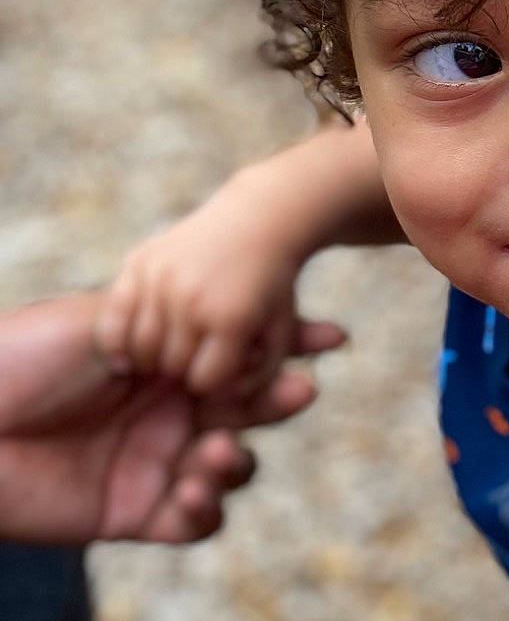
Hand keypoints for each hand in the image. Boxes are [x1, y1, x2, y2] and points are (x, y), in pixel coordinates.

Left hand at [0, 291, 342, 542]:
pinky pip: (195, 522)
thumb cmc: (15, 360)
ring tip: (219, 451)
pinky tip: (195, 493)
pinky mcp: (134, 515)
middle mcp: (164, 415)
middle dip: (277, 403)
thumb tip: (230, 315)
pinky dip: (207, 510)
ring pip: (229, 470)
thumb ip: (167, 322)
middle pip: (244, 413)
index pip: (233, 356)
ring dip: (238, 462)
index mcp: (158, 365)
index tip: (330, 337)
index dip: (285, 348)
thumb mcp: (97, 320)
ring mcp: (153, 466)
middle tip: (298, 392)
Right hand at [96, 174, 341, 395]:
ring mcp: (162, 278)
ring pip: (143, 346)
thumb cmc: (272, 288)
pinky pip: (117, 318)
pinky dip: (122, 337)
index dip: (211, 383)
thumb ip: (259, 375)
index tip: (216, 373)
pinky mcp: (139, 262)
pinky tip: (133, 344)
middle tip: (190, 362)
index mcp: (233, 319)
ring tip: (168, 352)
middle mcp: (194, 298)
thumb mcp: (279, 333)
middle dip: (184, 372)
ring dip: (153, 357)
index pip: (206, 381)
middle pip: (174, 366)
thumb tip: (227, 399)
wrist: (257, 221)